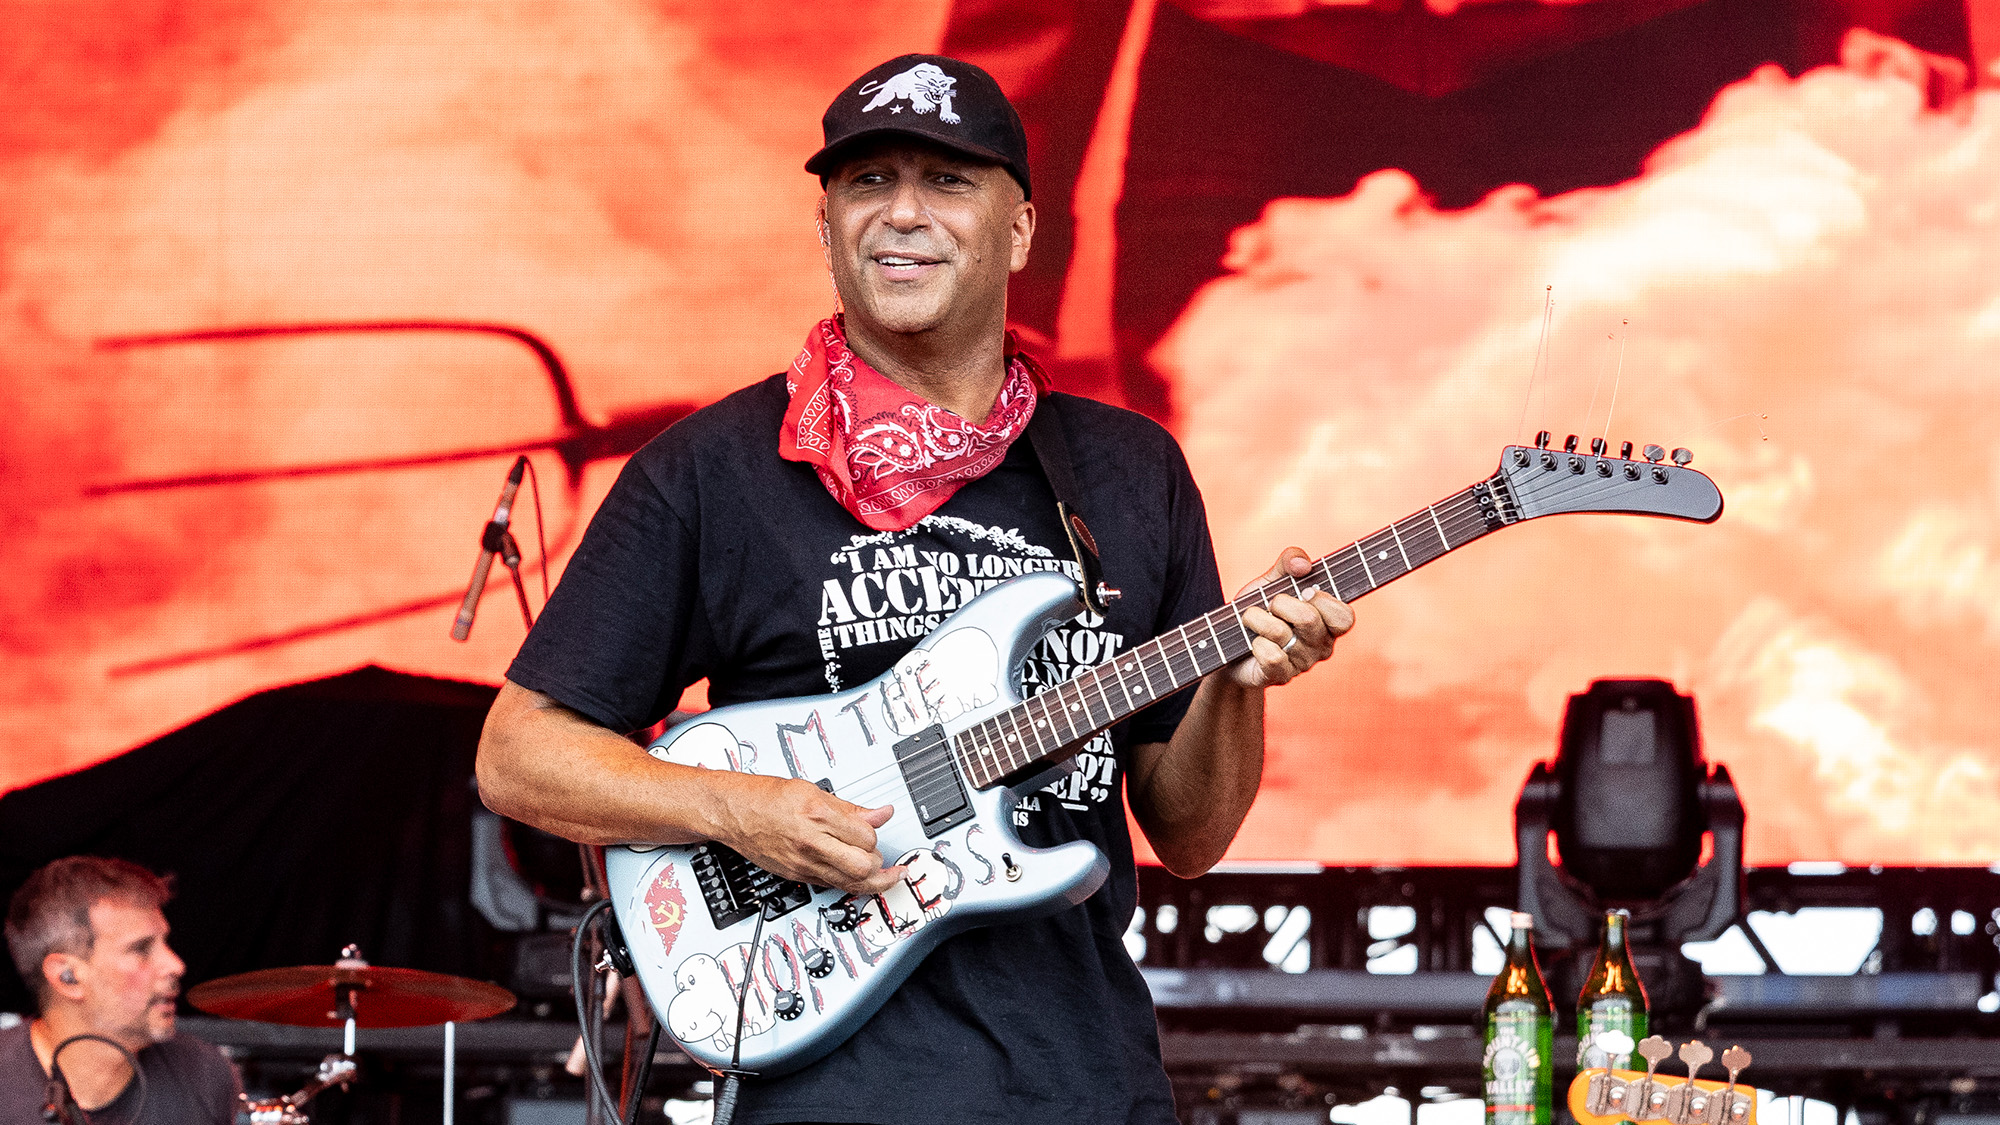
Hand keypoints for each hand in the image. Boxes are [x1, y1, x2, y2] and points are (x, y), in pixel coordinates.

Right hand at [708, 774, 904, 895]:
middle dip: (879, 862)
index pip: (866, 835)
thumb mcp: (812, 790)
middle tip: (884, 856)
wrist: (732, 813)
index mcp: (817, 815)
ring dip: (873, 880)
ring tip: (885, 874)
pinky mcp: (797, 876)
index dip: (875, 832)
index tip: (877, 827)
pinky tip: (856, 876)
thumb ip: (850, 807)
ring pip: (850, 884)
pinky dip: (849, 883)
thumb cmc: (765, 798)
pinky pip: (832, 886)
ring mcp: (803, 864)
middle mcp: (811, 843)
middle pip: (862, 866)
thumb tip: (881, 813)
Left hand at [1226, 547, 1353, 687]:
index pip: (1345, 616)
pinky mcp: (1280, 676)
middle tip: (1270, 605)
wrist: (1228, 643)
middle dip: (1279, 603)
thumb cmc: (1259, 610)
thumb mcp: (1272, 580)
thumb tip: (1303, 565)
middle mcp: (1321, 645)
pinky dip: (1255, 644)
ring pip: (1281, 633)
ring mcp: (1302, 663)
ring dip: (1257, 620)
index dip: (1323, 601)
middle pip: (1309, 619)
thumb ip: (1290, 562)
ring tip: (1252, 622)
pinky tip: (1253, 644)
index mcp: (1328, 622)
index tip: (1304, 591)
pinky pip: (1271, 656)